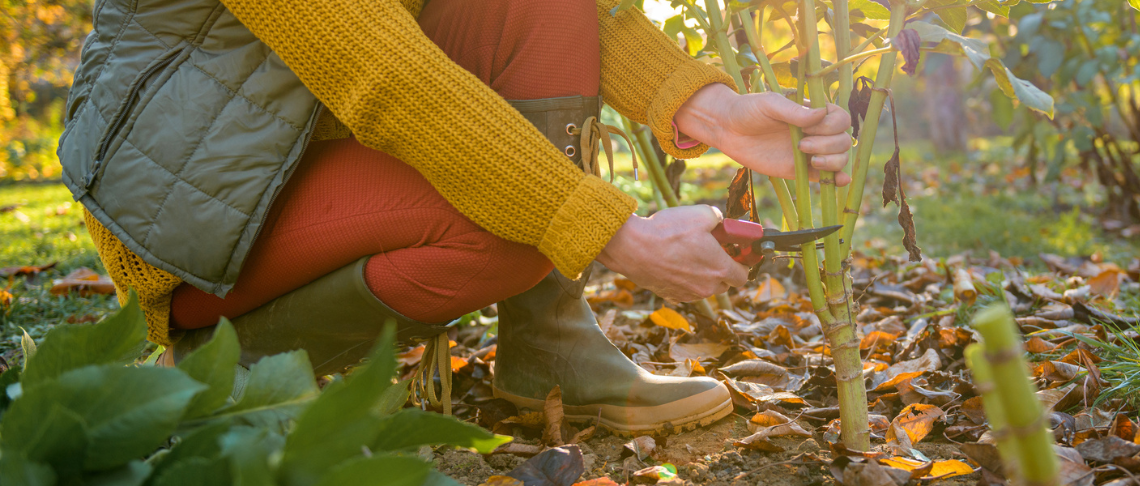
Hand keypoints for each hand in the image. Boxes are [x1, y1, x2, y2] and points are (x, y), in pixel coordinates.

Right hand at [595, 205, 748, 301]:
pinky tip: (673, 262)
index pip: (743, 276)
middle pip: (725, 283)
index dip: (741, 263)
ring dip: (703, 275)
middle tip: (711, 250)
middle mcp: (707, 287)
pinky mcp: (671, 296)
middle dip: (722, 268)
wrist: (632, 247)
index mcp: (720, 269)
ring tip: (687, 254)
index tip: (735, 252)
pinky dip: (685, 279)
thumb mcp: (701, 214)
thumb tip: (721, 222)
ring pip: (705, 287)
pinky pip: (686, 289)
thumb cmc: (668, 231)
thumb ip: (719, 218)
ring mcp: (689, 295)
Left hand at [674, 83, 853, 184]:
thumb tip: (821, 114)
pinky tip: (840, 181)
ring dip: (833, 161)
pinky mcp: (801, 170)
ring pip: (839, 158)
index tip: (807, 128)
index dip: (831, 126)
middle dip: (828, 145)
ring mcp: (810, 151)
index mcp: (813, 112)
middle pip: (844, 140)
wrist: (728, 130)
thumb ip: (794, 111)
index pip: (841, 119)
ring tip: (812, 161)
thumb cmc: (749, 110)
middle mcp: (817, 131)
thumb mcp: (770, 104)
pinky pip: (825, 176)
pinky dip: (837, 179)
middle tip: (801, 145)